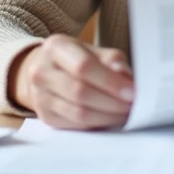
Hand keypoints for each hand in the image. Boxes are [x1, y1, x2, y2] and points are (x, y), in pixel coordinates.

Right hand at [9, 34, 134, 129]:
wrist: (44, 70)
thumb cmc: (74, 58)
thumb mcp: (91, 49)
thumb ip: (110, 60)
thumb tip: (126, 78)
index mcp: (56, 47)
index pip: (83, 67)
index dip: (110, 82)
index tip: (132, 92)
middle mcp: (42, 72)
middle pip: (80, 92)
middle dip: (112, 102)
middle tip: (133, 106)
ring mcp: (40, 97)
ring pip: (78, 113)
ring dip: (107, 116)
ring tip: (126, 114)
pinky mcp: (46, 117)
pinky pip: (75, 125)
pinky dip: (98, 124)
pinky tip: (111, 119)